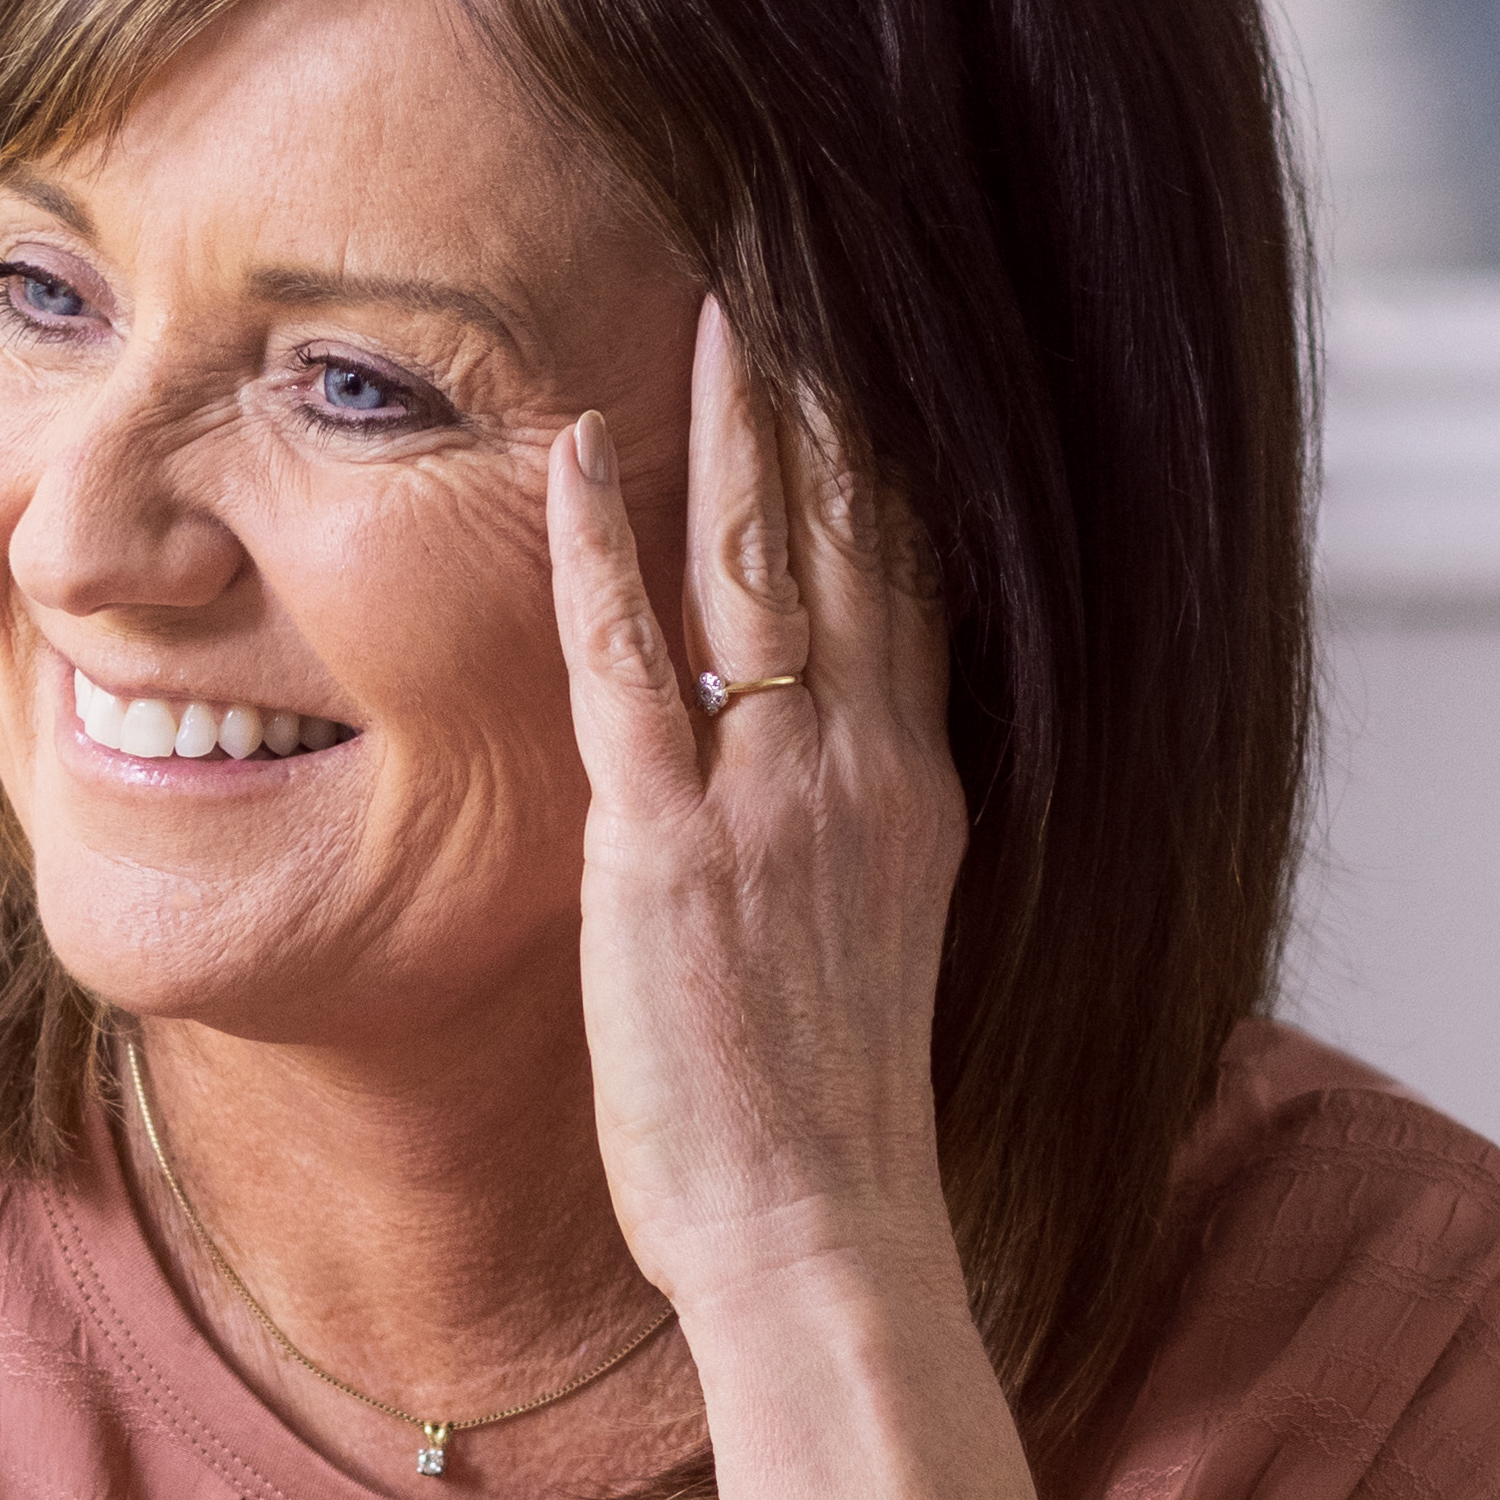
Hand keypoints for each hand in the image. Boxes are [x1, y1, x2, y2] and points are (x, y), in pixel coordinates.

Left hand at [546, 302, 963, 1325]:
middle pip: (862, 534)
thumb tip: (804, 796)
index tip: (870, 345)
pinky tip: (585, 452)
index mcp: (913, 789)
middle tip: (804, 262)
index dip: (891, 453)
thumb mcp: (861, 947)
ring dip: (745, 425)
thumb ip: (840, 843)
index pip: (912, 578)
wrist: (825, 1237)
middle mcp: (866, 768)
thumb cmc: (827, 1124)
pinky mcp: (676, 849)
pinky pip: (634, 663)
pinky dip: (608, 548)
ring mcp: (778, 799)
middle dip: (833, 393)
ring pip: (766, 566)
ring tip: (728, 298)